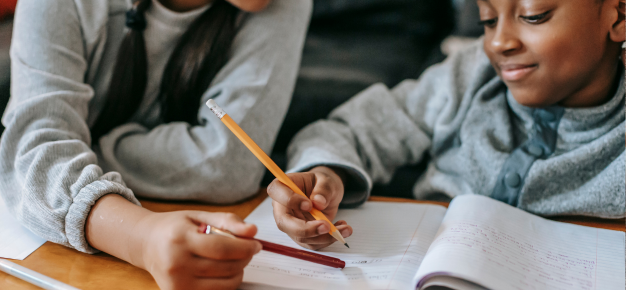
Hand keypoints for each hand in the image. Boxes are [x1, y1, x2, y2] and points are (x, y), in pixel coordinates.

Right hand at [134, 211, 261, 289]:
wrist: (147, 244)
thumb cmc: (175, 228)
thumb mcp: (199, 216)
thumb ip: (227, 221)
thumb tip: (252, 231)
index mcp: (180, 239)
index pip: (222, 248)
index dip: (245, 247)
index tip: (256, 244)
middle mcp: (176, 263)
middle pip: (226, 267)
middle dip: (245, 258)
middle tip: (247, 249)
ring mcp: (177, 283)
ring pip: (224, 284)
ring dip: (238, 272)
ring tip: (234, 259)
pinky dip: (226, 283)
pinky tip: (222, 270)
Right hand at [267, 166, 352, 249]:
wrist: (327, 194)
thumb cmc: (322, 184)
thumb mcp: (326, 180)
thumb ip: (323, 189)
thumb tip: (318, 202)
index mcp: (283, 187)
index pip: (276, 192)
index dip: (290, 200)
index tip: (309, 204)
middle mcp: (282, 208)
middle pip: (284, 223)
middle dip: (306, 229)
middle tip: (327, 226)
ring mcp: (291, 224)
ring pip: (301, 237)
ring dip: (324, 237)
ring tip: (345, 229)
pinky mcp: (302, 236)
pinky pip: (312, 244)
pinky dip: (329, 240)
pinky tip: (341, 229)